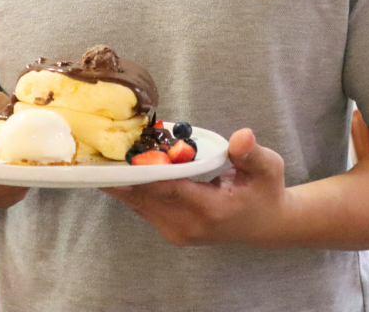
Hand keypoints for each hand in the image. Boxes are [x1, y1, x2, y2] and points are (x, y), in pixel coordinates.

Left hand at [102, 129, 292, 247]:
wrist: (266, 224)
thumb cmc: (265, 191)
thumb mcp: (269, 167)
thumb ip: (252, 153)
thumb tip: (242, 137)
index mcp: (212, 211)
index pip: (168, 190)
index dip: (143, 172)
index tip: (119, 153)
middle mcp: (189, 226)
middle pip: (145, 197)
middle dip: (124, 172)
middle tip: (100, 145)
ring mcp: (177, 232)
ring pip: (139, 203)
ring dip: (123, 180)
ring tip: (101, 153)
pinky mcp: (170, 230)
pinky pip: (142, 207)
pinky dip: (131, 187)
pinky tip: (117, 167)